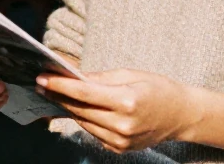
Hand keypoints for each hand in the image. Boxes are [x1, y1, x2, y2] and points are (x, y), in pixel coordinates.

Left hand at [36, 69, 201, 153]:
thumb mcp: (130, 74)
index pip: (84, 93)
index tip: (43, 78)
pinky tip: (75, 107)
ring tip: (53, 93)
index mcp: (127, 102)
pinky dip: (83, 118)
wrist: (181, 115)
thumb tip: (73, 76)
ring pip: (83, 122)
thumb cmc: (158, 88)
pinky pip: (93, 132)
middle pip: (80, 109)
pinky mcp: (118, 149)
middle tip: (42, 83)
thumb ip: (100, 78)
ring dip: (68, 107)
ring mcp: (120, 141)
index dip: (60, 86)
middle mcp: (122, 125)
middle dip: (59, 95)